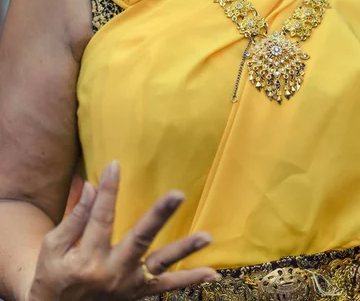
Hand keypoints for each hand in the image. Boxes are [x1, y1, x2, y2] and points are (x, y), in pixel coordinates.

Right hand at [28, 161, 217, 300]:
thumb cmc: (53, 275)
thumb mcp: (54, 248)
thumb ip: (75, 219)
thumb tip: (92, 186)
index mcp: (87, 258)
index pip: (100, 217)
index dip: (108, 191)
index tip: (115, 165)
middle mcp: (112, 272)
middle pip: (139, 239)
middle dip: (159, 216)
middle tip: (177, 195)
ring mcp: (129, 285)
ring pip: (160, 265)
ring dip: (185, 250)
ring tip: (207, 236)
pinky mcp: (140, 293)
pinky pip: (168, 287)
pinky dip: (190, 280)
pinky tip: (213, 273)